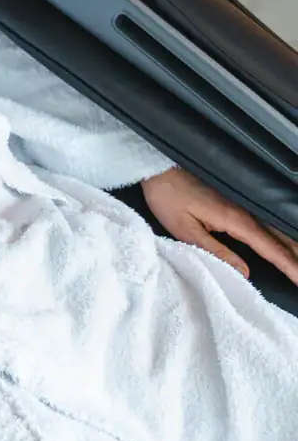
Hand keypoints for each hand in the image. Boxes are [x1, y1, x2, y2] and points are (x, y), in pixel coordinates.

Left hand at [141, 167, 297, 285]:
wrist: (156, 167)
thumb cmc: (167, 197)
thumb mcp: (185, 230)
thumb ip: (216, 252)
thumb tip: (245, 273)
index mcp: (235, 219)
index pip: (270, 248)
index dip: (290, 266)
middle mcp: (244, 211)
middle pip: (281, 238)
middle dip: (297, 258)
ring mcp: (241, 205)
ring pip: (276, 229)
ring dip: (292, 247)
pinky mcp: (234, 202)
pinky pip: (265, 223)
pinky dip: (280, 236)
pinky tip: (285, 243)